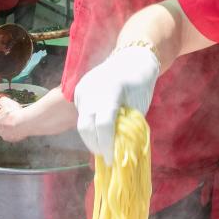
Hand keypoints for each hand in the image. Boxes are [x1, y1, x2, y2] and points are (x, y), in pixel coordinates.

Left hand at [0, 96, 30, 141]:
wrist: (24, 123)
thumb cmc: (14, 114)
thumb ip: (2, 101)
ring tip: (15, 121)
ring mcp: (6, 136)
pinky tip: (19, 126)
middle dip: (1, 121)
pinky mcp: (14, 139)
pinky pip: (13, 135)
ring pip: (5, 131)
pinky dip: (15, 131)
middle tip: (7, 116)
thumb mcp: (6, 102)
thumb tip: (2, 100)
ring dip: (8, 127)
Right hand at [73, 45, 159, 160]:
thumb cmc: (140, 85)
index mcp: (112, 90)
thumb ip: (126, 127)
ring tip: (103, 146)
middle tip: (106, 157)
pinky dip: (89, 126)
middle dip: (95, 145)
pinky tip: (99, 130)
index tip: (111, 160)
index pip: (104, 124)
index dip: (107, 145)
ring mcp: (83, 88)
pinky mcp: (78, 90)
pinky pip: (81, 114)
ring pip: (81, 122)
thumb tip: (117, 151)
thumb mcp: (138, 107)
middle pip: (86, 126)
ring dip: (91, 137)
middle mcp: (93, 88)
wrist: (132, 58)